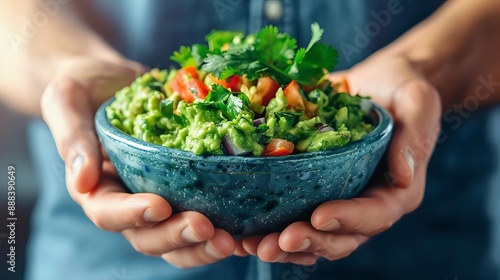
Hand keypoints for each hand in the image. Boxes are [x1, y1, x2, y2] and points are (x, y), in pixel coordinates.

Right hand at [41, 56, 235, 267]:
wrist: (115, 81)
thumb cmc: (85, 88)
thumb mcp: (68, 101)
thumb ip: (72, 138)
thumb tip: (80, 181)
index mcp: (97, 189)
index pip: (109, 213)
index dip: (133, 215)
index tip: (159, 206)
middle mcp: (129, 202)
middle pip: (148, 236)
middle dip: (177, 236)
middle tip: (208, 229)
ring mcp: (160, 196)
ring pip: (178, 237)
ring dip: (203, 244)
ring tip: (231, 241)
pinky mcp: (186, 187)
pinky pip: (204, 213)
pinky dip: (225, 227)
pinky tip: (247, 230)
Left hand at [241, 51, 441, 264]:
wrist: (381, 83)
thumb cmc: (403, 90)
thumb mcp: (418, 103)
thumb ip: (415, 137)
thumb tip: (402, 175)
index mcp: (396, 190)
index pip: (375, 215)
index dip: (348, 220)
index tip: (318, 216)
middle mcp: (367, 202)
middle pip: (341, 236)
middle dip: (308, 242)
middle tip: (275, 242)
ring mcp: (340, 198)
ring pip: (315, 234)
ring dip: (284, 244)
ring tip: (253, 244)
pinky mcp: (316, 188)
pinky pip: (295, 214)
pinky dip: (272, 226)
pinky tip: (245, 231)